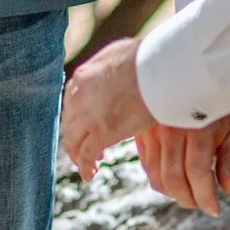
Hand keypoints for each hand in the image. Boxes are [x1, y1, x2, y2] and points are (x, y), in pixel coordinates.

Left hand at [60, 37, 160, 182]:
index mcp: (83, 77)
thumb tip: (119, 71)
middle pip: (69, 123)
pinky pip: (86, 155)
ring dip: (78, 154)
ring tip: (90, 164)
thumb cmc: (150, 58)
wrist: (160, 66)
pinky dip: (85, 166)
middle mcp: (79, 96)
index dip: (78, 116)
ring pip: (73, 141)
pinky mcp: (102, 132)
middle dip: (76, 137)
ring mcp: (88, 115)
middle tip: (87, 148)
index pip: (72, 101)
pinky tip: (90, 174)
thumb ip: (113, 68)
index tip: (86, 126)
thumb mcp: (121, 55)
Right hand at [139, 116, 229, 215]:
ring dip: (173, 193)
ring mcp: (151, 130)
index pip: (197, 173)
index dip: (205, 197)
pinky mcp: (140, 132)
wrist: (190, 81)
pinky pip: (146, 166)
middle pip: (173, 179)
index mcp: (195, 127)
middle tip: (201, 203)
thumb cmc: (215, 108)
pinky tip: (174, 178)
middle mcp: (169, 129)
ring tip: (189, 193)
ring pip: (156, 176)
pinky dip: (159, 179)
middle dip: (189, 199)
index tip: (215, 209)